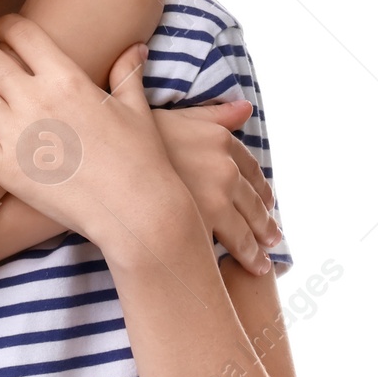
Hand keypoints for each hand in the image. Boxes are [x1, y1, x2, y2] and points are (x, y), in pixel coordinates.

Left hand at [0, 17, 200, 272]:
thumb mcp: (136, 110)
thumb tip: (135, 48)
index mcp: (67, 78)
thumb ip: (127, 72)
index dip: (5, 26)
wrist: (135, 212)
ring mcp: (15, 134)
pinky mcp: (1, 167)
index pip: (20, 31)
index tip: (2, 32)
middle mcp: (35, 99)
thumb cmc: (141, 160)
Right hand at [152, 102, 281, 274]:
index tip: (267, 205)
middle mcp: (224, 168)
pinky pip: (232, 244)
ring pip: (246, 229)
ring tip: (261, 263)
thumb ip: (215, 115)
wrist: (105, 159)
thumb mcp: (178, 118)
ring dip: (257, 248)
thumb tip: (247, 108)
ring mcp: (214, 197)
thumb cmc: (135, 135)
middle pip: (255, 203)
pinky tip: (246, 268)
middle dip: (265, 225)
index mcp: (220, 141)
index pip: (253, 171)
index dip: (262, 190)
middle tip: (272, 240)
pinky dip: (244, 258)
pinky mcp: (201, 224)